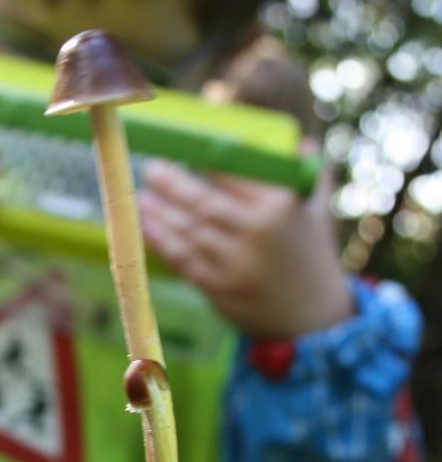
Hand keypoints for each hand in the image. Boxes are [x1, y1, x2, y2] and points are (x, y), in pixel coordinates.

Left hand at [139, 157, 352, 337]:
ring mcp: (236, 264)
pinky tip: (147, 227)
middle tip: (151, 168)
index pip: (233, 175)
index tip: (182, 149)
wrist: (313, 318)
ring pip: (190, 232)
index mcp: (280, 206)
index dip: (202, 161)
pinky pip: (184, 261)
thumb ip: (308, 175)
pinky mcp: (220, 290)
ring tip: (142, 197)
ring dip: (161, 213)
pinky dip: (162, 243)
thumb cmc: (312, 256)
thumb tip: (299, 144)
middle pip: (205, 203)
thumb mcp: (318, 212)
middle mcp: (257, 234)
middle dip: (173, 184)